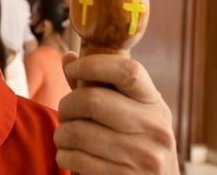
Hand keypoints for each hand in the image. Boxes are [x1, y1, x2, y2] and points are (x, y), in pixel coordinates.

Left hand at [54, 52, 178, 173]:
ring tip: (66, 136)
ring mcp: (142, 157)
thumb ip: (98, 86)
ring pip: (78, 132)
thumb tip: (69, 58)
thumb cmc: (136, 143)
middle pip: (92, 101)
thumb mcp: (130, 112)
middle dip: (67, 105)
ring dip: (62, 134)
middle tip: (65, 112)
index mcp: (154, 104)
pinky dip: (65, 156)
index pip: (127, 71)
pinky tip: (71, 155)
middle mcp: (154, 129)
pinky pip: (76, 159)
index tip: (72, 68)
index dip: (92, 64)